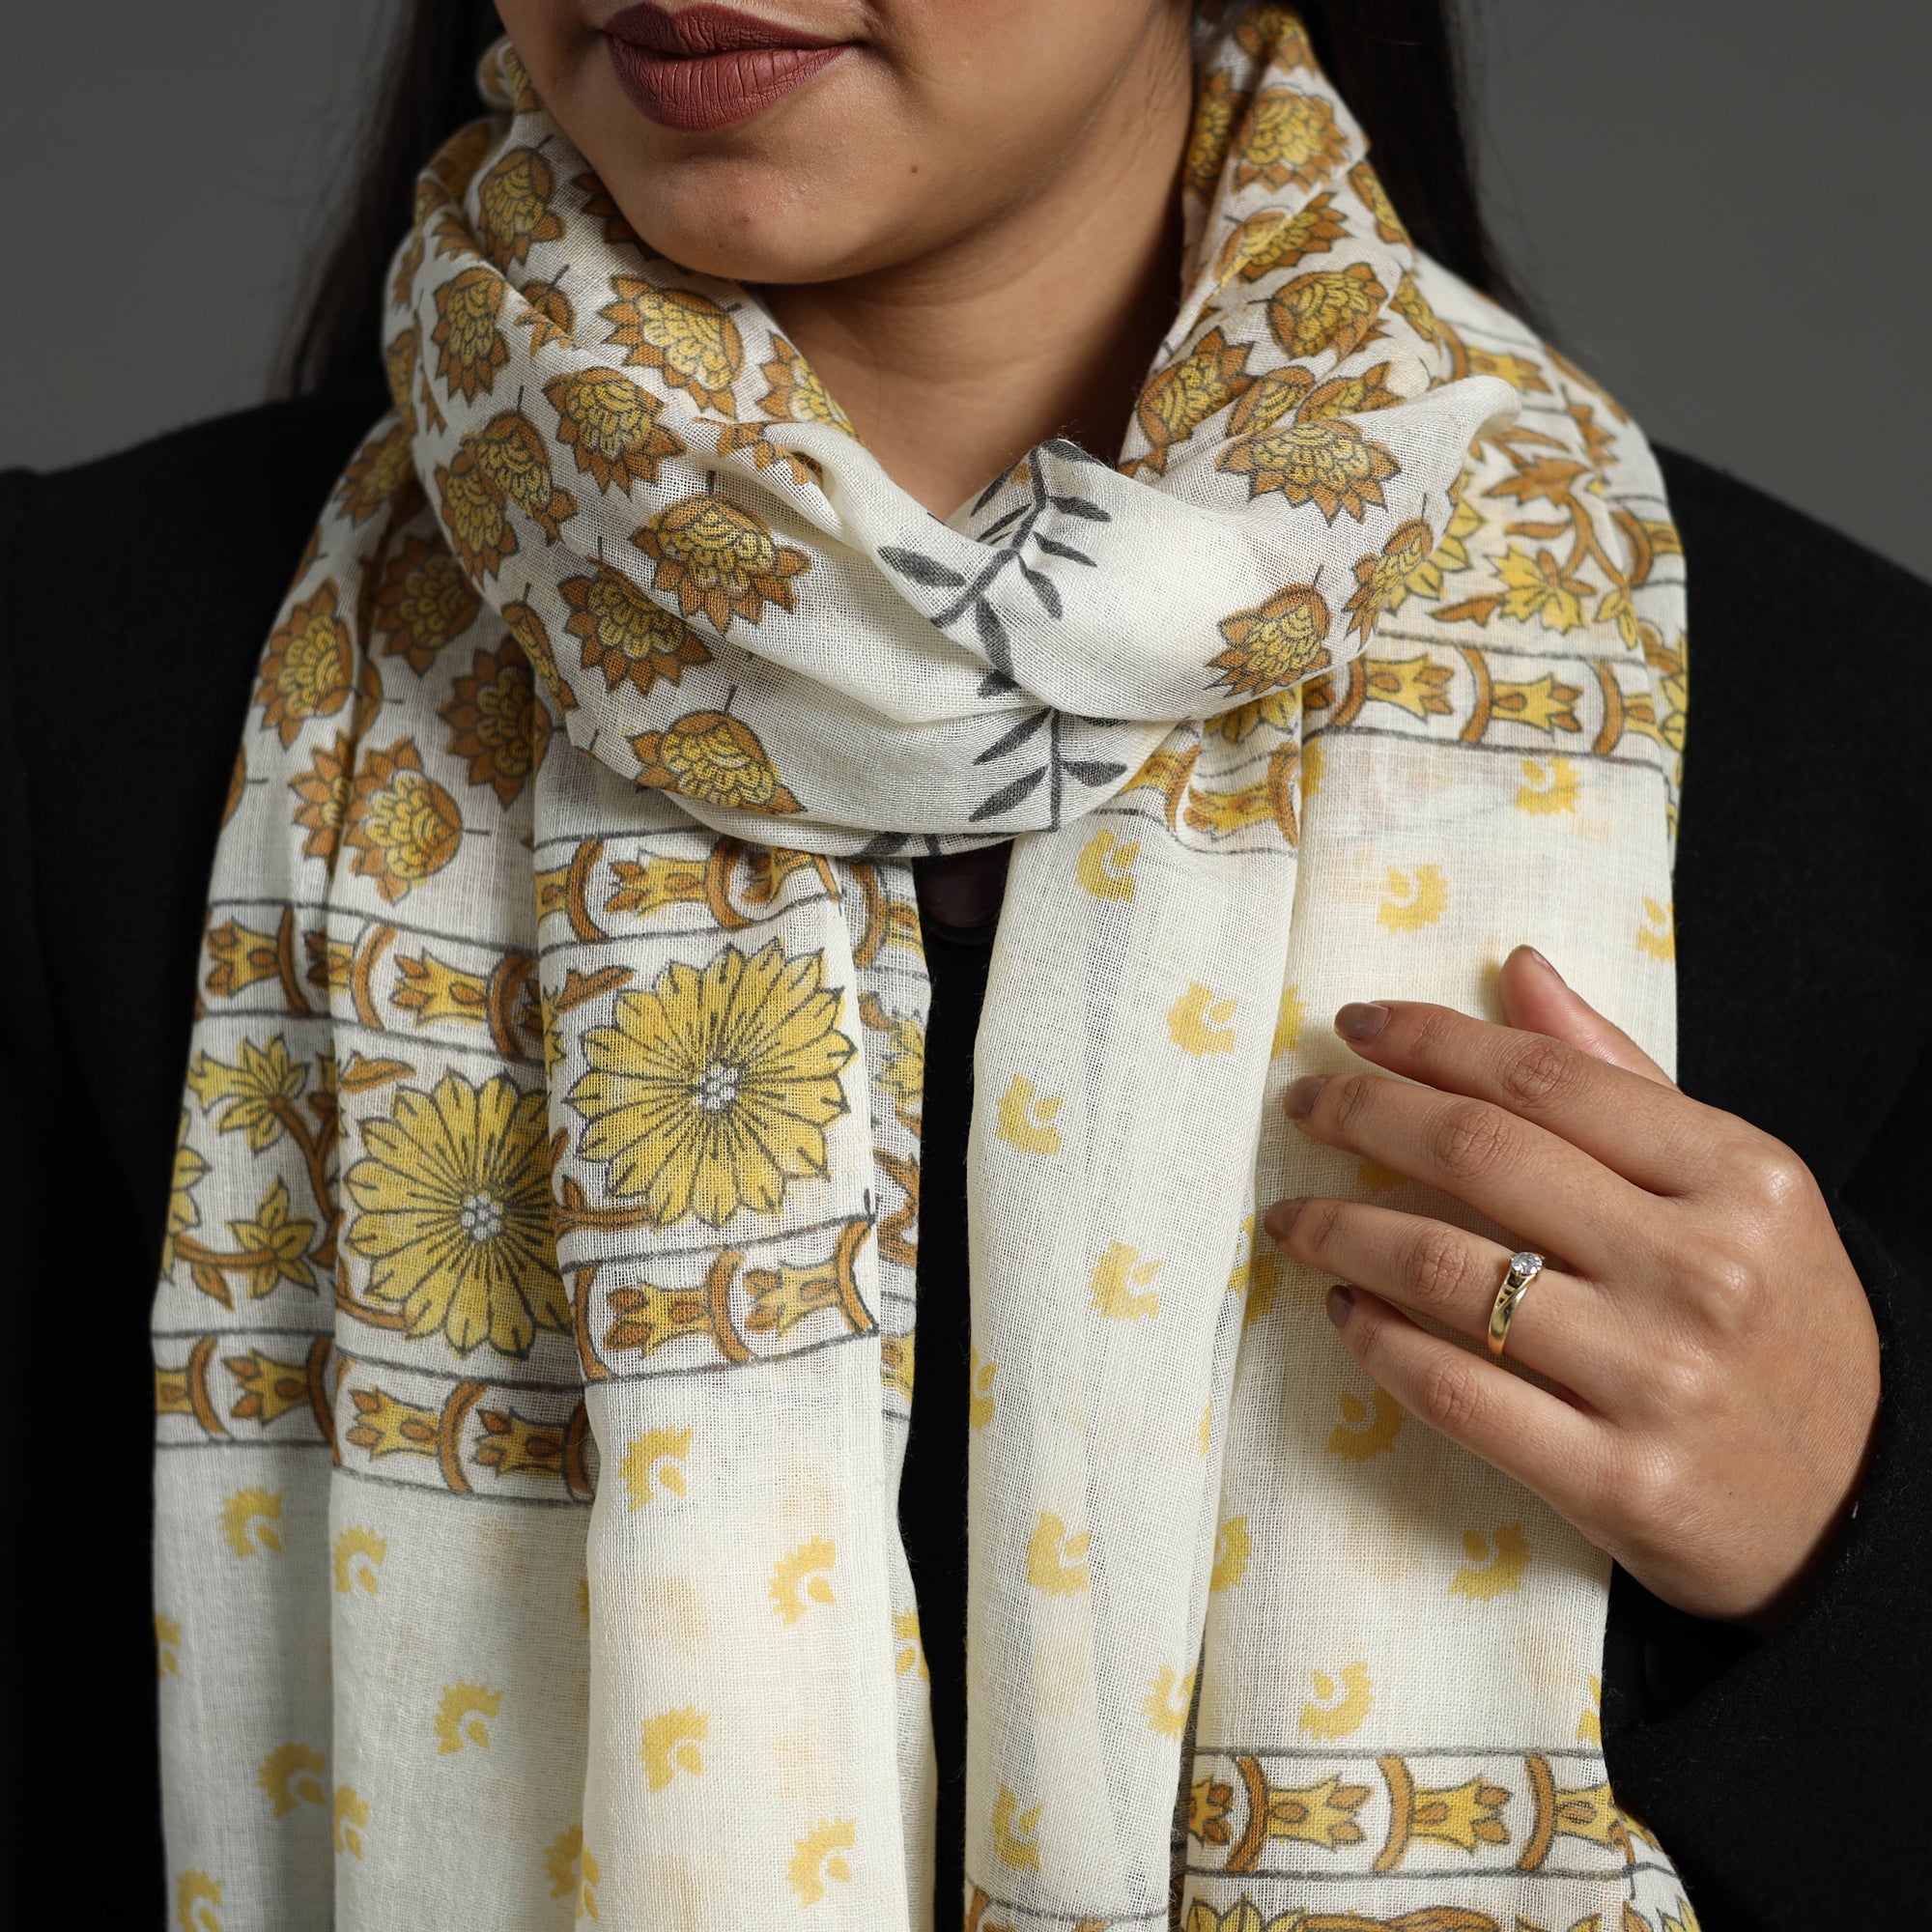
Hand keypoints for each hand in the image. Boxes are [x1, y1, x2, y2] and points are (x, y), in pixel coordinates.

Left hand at [1263, 945, 1880, 1626]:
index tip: (1354, 1025)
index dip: (1433, 1040)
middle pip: (1481, 1155)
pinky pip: (1453, 1391)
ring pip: (1445, 1269)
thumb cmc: (1779, 1322)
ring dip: (1342, 1228)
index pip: (1545, 1079)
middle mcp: (1701, 1271)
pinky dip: (1375, 1339)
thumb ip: (1621, 1078)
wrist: (1866, 1508)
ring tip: (1292, 1213)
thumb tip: (1518, 971)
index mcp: (1740, 1177)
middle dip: (1364, 1113)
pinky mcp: (1618, 1485)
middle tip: (1303, 1103)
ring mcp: (1659, 1382)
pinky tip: (1343, 1305)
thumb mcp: (1738, 1189)